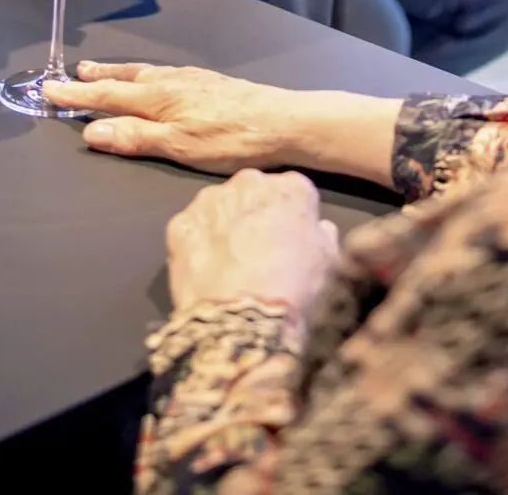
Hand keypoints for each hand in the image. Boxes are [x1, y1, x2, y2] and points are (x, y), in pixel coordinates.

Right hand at [67, 63, 309, 173]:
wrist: (282, 122)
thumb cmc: (231, 139)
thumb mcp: (178, 146)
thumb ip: (136, 138)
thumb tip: (93, 130)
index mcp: (158, 98)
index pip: (107, 96)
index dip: (77, 94)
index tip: (50, 88)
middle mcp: (171, 82)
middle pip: (125, 78)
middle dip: (97, 77)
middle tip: (73, 72)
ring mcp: (192, 80)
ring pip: (145, 73)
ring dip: (120, 73)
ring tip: (104, 71)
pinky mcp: (209, 83)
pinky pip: (164, 74)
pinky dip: (146, 74)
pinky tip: (155, 80)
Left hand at [166, 168, 338, 316]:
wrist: (245, 324)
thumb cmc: (296, 291)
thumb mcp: (329, 264)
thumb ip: (323, 236)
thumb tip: (318, 228)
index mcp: (290, 187)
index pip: (294, 192)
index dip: (292, 218)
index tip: (291, 241)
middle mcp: (247, 182)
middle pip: (252, 192)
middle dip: (255, 214)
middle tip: (258, 251)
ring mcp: (209, 201)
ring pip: (218, 207)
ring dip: (223, 226)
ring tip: (229, 265)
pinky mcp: (179, 225)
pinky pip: (191, 230)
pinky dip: (196, 245)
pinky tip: (205, 272)